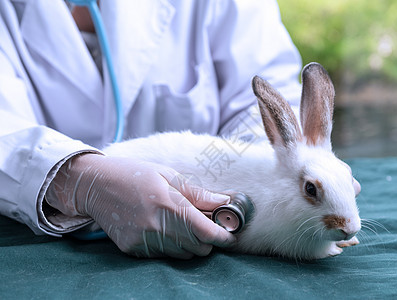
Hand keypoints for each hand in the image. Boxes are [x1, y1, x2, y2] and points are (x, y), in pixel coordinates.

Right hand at [46, 154, 235, 258]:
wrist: (95, 185)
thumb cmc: (134, 174)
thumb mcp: (167, 175)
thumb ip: (197, 193)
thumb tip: (224, 200)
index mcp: (167, 203)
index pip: (205, 232)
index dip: (222, 237)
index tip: (230, 236)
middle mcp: (155, 226)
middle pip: (197, 248)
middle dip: (207, 240)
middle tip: (204, 225)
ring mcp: (142, 240)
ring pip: (182, 255)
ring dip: (190, 244)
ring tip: (181, 225)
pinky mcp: (132, 249)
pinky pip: (163, 256)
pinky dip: (171, 247)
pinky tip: (163, 229)